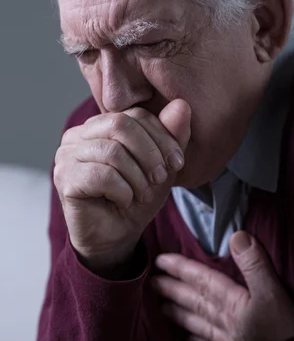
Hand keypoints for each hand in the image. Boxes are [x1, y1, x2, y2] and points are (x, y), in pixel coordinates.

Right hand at [54, 99, 190, 271]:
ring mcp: (66, 155)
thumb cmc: (137, 197)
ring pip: (113, 152)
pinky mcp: (64, 178)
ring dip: (138, 178)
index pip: (135, 115)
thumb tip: (182, 105)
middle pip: (121, 125)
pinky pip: (101, 176)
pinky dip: (123, 191)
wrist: (117, 235)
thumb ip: (173, 135)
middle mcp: (78, 135)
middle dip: (150, 154)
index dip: (162, 136)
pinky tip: (124, 201)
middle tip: (160, 178)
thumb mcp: (162, 165)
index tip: (177, 162)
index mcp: (101, 125)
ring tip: (142, 194)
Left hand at [152, 231, 293, 340]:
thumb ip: (254, 263)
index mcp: (232, 302)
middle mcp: (225, 321)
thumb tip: (237, 236)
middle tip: (152, 283)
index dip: (181, 269)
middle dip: (173, 290)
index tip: (159, 262)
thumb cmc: (283, 331)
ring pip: (199, 325)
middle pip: (195, 302)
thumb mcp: (273, 291)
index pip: (202, 281)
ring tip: (162, 309)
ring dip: (180, 315)